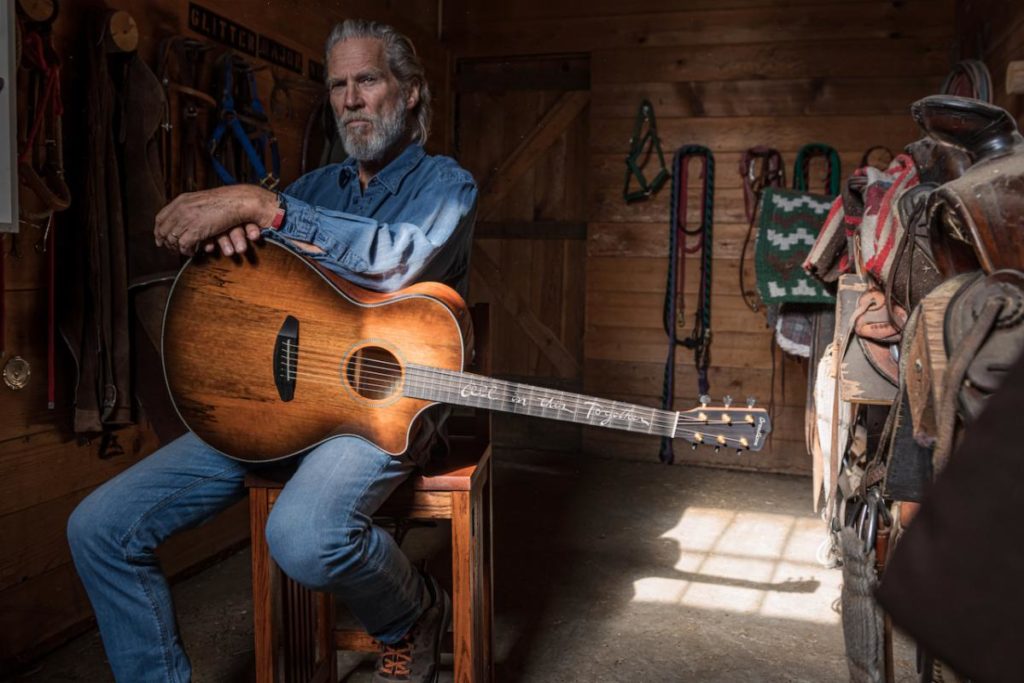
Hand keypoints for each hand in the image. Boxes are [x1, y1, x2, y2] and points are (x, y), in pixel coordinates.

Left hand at [155, 185, 277, 254]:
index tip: (160, 237)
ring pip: (172, 239)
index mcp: (182, 200)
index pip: (161, 217)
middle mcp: (181, 209)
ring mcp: (187, 219)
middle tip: (170, 249)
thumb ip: (192, 208)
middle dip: (165, 241)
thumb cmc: (226, 201)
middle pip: (164, 229)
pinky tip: (191, 252)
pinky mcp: (195, 230)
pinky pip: (184, 245)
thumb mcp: (203, 201)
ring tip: (181, 252)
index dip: (159, 229)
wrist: (238, 201)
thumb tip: (185, 218)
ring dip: (176, 248)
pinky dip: (186, 251)